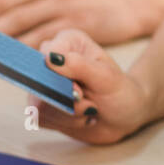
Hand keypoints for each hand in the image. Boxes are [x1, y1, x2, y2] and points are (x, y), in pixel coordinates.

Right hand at [25, 28, 150, 144]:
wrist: (124, 116)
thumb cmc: (119, 91)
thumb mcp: (106, 78)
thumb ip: (80, 66)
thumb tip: (50, 58)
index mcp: (68, 41)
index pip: (47, 54)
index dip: (59, 78)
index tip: (79, 92)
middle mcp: (52, 58)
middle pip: (39, 81)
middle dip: (65, 101)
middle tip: (89, 104)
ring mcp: (45, 82)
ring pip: (39, 104)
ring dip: (69, 114)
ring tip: (90, 109)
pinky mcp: (42, 104)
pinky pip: (40, 118)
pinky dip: (64, 123)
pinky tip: (81, 117)